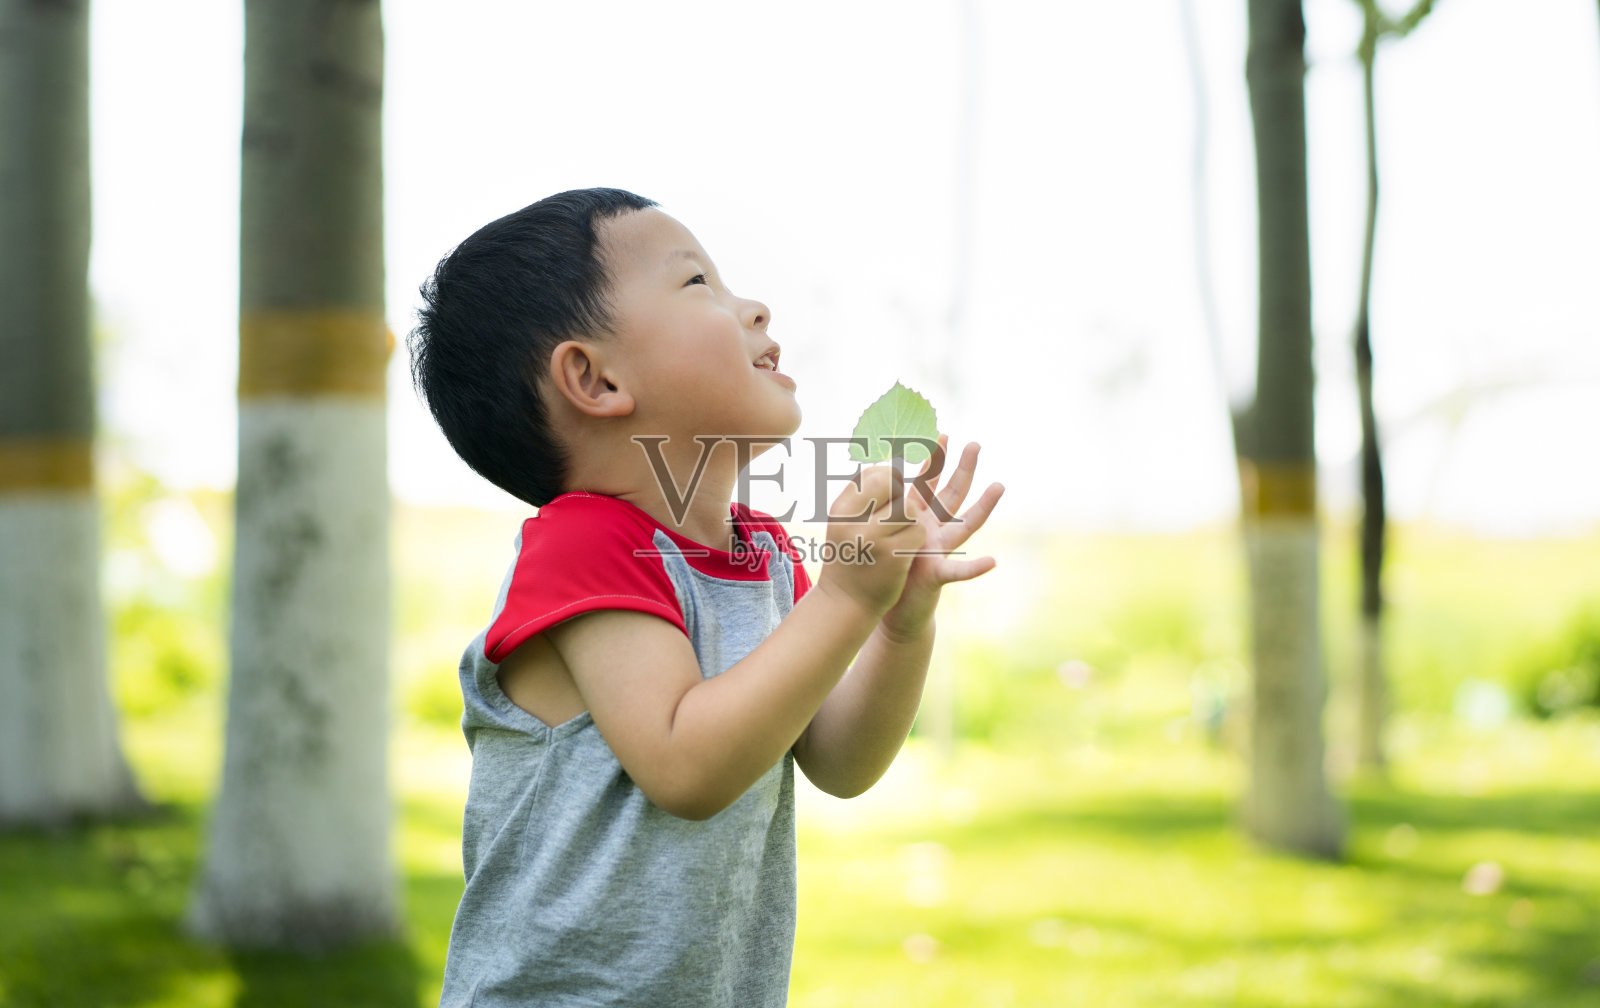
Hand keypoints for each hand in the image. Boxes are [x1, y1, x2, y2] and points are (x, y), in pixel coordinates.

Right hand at [816, 464, 924, 617]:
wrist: (844, 603)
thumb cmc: (849, 557)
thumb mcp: (844, 523)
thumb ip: (862, 497)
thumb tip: (889, 464)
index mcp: (841, 508)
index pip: (873, 473)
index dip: (889, 476)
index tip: (893, 487)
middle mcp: (853, 520)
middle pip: (893, 485)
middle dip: (901, 494)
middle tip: (897, 512)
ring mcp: (873, 538)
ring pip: (910, 508)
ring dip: (910, 520)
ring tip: (896, 536)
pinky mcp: (893, 556)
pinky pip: (917, 532)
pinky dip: (915, 539)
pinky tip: (902, 552)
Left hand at [881, 436, 1004, 639]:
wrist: (890, 606)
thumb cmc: (886, 567)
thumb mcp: (880, 531)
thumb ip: (877, 507)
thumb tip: (861, 474)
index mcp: (918, 517)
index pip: (929, 483)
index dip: (934, 460)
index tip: (941, 434)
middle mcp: (934, 529)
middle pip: (953, 494)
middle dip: (964, 469)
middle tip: (976, 443)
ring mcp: (940, 550)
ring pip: (964, 524)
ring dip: (984, 505)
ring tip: (999, 485)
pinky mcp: (938, 573)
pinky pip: (957, 571)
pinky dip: (975, 568)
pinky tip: (993, 562)